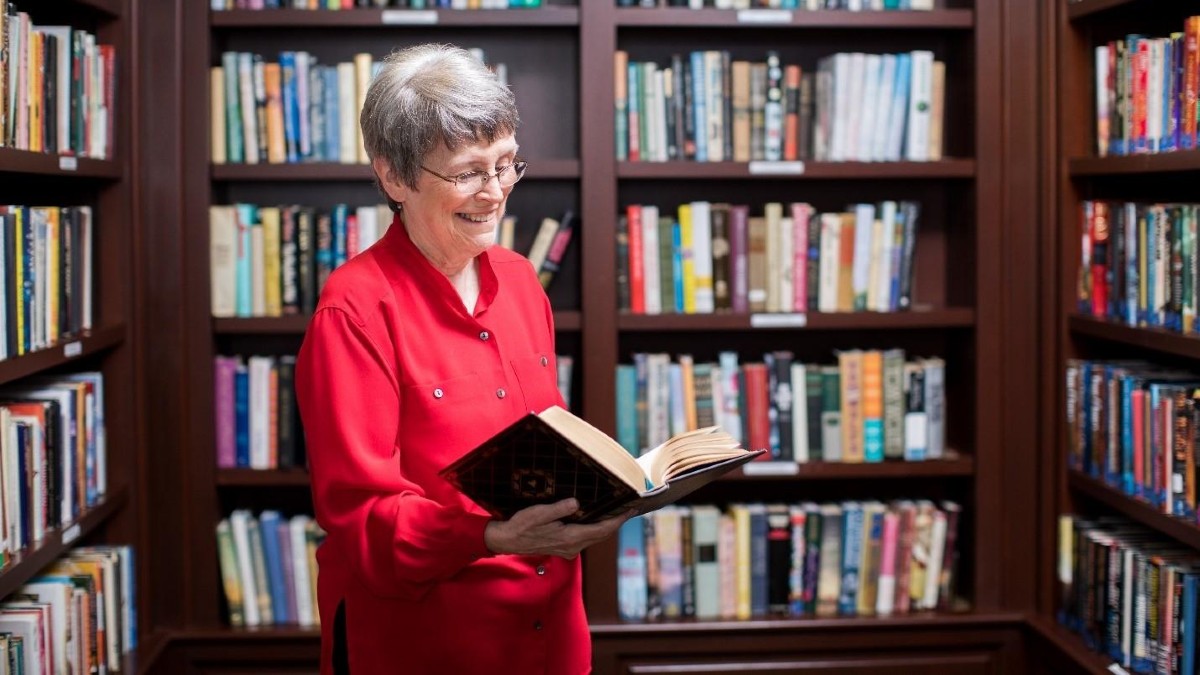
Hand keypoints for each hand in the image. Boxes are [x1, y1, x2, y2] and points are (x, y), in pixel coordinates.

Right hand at [484, 499, 633, 559]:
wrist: (507, 540)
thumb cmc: (521, 525)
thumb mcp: (538, 513)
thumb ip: (558, 509)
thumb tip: (576, 503)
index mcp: (569, 538)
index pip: (601, 529)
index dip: (618, 520)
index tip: (630, 510)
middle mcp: (572, 546)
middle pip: (601, 535)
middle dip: (616, 522)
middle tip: (629, 508)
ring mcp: (568, 549)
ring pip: (594, 537)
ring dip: (606, 526)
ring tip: (616, 512)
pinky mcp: (563, 547)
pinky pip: (585, 538)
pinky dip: (595, 529)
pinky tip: (596, 519)